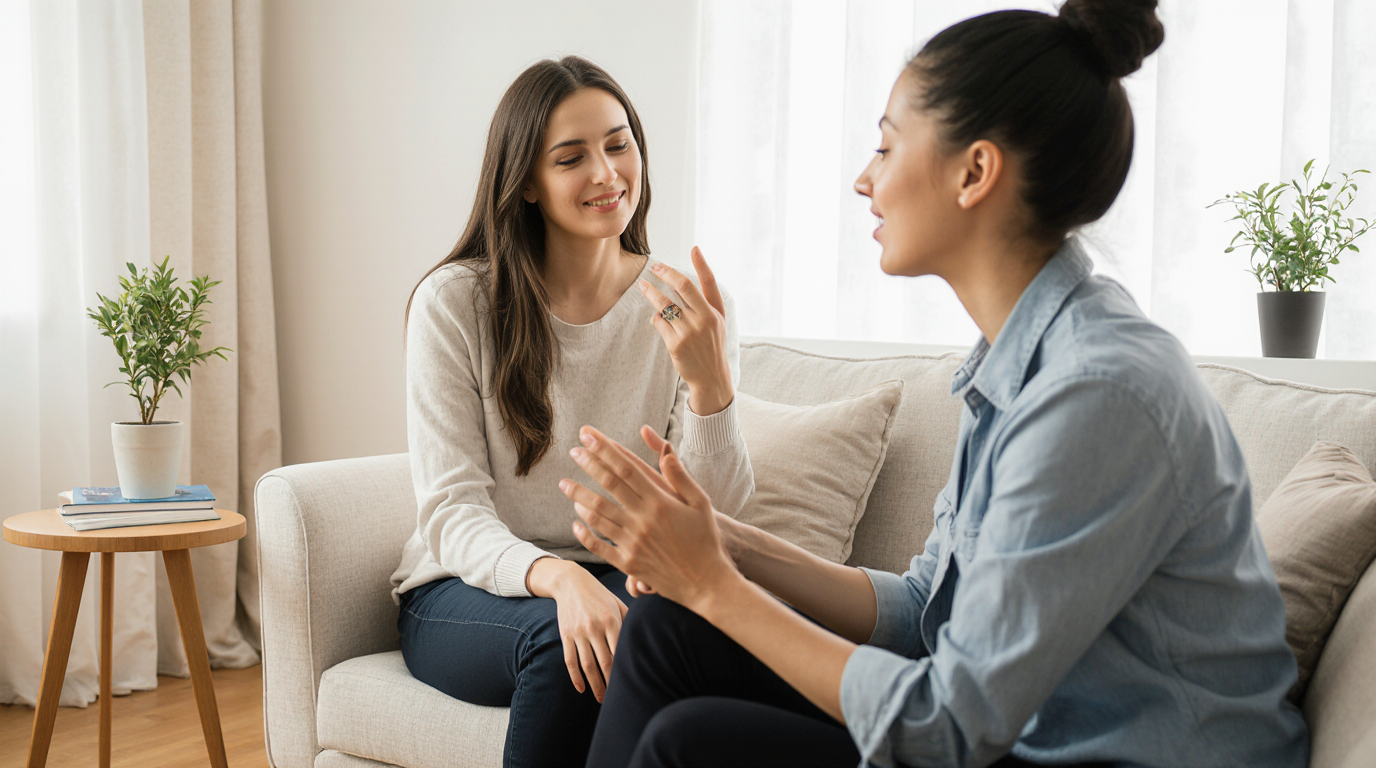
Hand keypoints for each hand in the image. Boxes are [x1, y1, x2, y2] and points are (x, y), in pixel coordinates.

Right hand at [525, 558, 626, 701]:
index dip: (625, 670)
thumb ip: (629, 621)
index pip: (620, 652)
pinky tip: (581, 688)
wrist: (570, 582)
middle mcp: (595, 627)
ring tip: (601, 699)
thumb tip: (643, 639)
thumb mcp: (617, 603)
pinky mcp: (565, 635)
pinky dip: (575, 677)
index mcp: (611, 620)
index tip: (631, 684)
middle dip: (611, 683)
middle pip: (604, 663)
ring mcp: (578, 632)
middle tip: (617, 699)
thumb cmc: (599, 594)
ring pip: (587, 666)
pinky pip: (570, 660)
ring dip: (595, 685)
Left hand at [560, 426, 739, 613]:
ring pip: (597, 515)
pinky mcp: (628, 563)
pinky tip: (575, 523)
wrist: (706, 584)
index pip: (626, 469)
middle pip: (608, 486)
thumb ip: (681, 477)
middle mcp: (643, 520)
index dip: (605, 450)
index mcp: (660, 502)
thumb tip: (666, 453)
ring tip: (565, 484)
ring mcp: (633, 542)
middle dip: (588, 465)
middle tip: (573, 451)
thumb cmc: (706, 540)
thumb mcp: (701, 504)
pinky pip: (599, 546)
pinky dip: (584, 534)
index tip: (588, 435)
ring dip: (578, 496)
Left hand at [638, 247, 733, 415]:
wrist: (711, 378)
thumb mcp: (716, 324)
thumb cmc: (711, 347)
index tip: (694, 248)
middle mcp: (706, 319)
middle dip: (667, 273)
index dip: (702, 264)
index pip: (709, 283)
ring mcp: (691, 332)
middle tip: (655, 266)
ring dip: (651, 293)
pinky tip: (657, 318)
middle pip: (684, 287)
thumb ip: (704, 305)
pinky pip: (660, 323)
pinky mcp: (676, 344)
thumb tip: (679, 284)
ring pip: (666, 304)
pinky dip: (656, 318)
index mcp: (716, 312)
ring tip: (642, 286)